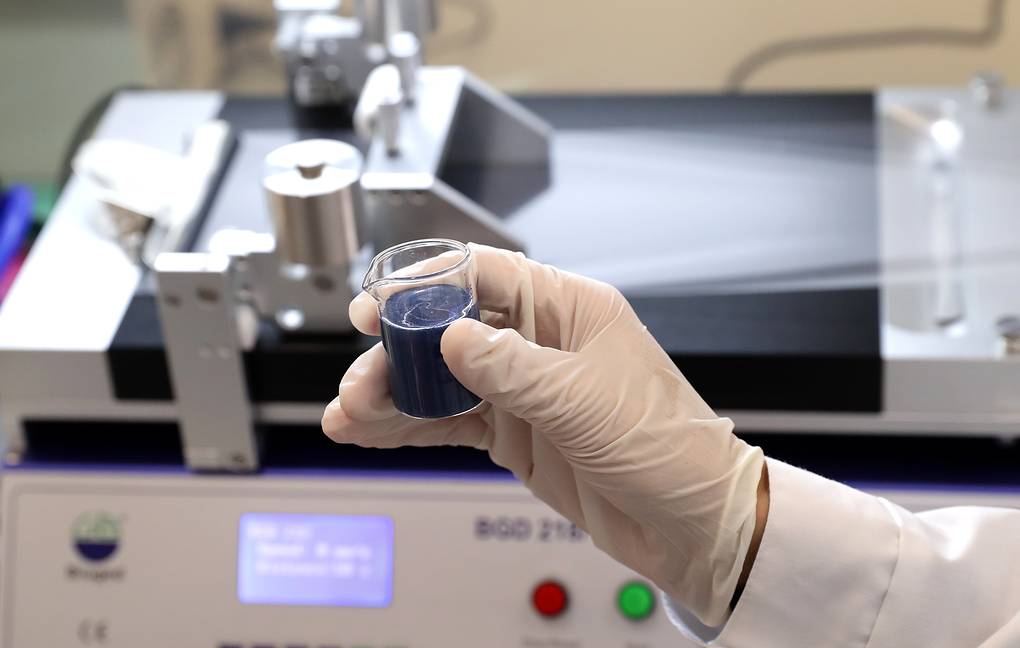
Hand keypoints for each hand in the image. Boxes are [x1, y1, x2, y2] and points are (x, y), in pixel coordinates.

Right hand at [323, 244, 765, 624]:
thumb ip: (509, 367)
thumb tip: (450, 337)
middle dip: (397, 354)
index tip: (377, 307)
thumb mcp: (581, 400)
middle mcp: (541, 342)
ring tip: (350, 415)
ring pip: (441, 380)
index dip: (423, 285)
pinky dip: (411, 427)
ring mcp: (524, 390)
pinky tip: (372, 432)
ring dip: (393, 395)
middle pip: (448, 330)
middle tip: (360, 381)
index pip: (483, 275)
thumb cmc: (666, 446)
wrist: (691, 522)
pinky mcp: (515, 432)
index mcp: (568, 309)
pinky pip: (451, 422)